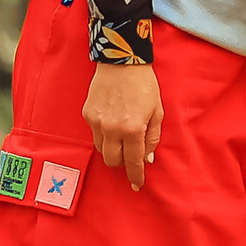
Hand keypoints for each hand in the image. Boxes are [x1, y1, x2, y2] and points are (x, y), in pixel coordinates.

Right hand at [85, 63, 162, 191]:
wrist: (121, 61)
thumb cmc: (144, 85)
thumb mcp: (157, 112)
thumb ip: (152, 138)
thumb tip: (146, 158)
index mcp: (133, 129)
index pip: (133, 162)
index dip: (135, 176)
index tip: (137, 185)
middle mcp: (112, 128)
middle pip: (112, 161)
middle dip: (122, 162)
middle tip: (129, 153)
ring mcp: (97, 122)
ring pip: (101, 149)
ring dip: (112, 148)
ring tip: (121, 134)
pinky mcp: (87, 114)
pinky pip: (94, 134)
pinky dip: (103, 133)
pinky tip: (111, 120)